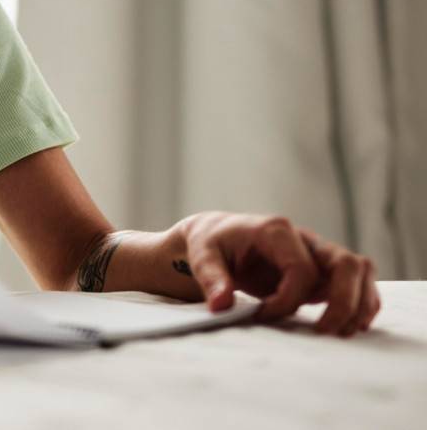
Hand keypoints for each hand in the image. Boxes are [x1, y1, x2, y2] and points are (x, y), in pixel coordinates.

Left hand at [175, 211, 380, 336]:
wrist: (216, 236)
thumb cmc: (210, 243)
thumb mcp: (202, 255)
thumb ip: (211, 277)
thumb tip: (221, 305)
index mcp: (275, 230)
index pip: (301, 268)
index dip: (289, 299)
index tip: (264, 315)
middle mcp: (304, 238)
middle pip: (346, 263)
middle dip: (343, 302)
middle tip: (324, 333)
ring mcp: (317, 253)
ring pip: (359, 270)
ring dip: (360, 302)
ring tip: (345, 333)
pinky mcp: (322, 269)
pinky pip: (357, 281)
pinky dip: (361, 302)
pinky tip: (351, 325)